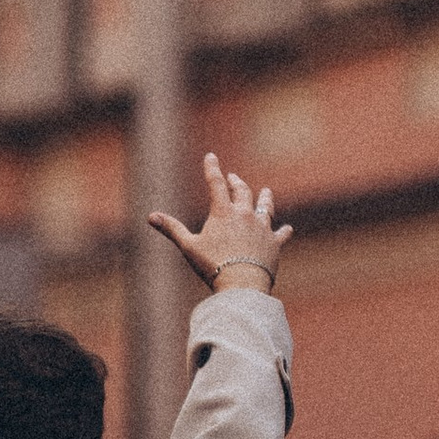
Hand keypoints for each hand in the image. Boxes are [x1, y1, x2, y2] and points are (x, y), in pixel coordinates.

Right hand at [149, 152, 290, 290]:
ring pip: (266, 207)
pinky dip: (283, 231)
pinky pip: (281, 234)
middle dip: (237, 183)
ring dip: (266, 198)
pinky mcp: (274, 243)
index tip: (211, 156)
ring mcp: (262, 228)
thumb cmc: (212, 265)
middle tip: (233, 177)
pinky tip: (287, 228)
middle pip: (243, 192)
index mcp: (223, 213)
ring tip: (266, 191)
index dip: (212, 168)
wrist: (242, 282)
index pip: (216, 184)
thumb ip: (172, 229)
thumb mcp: (189, 247)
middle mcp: (245, 215)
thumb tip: (151, 217)